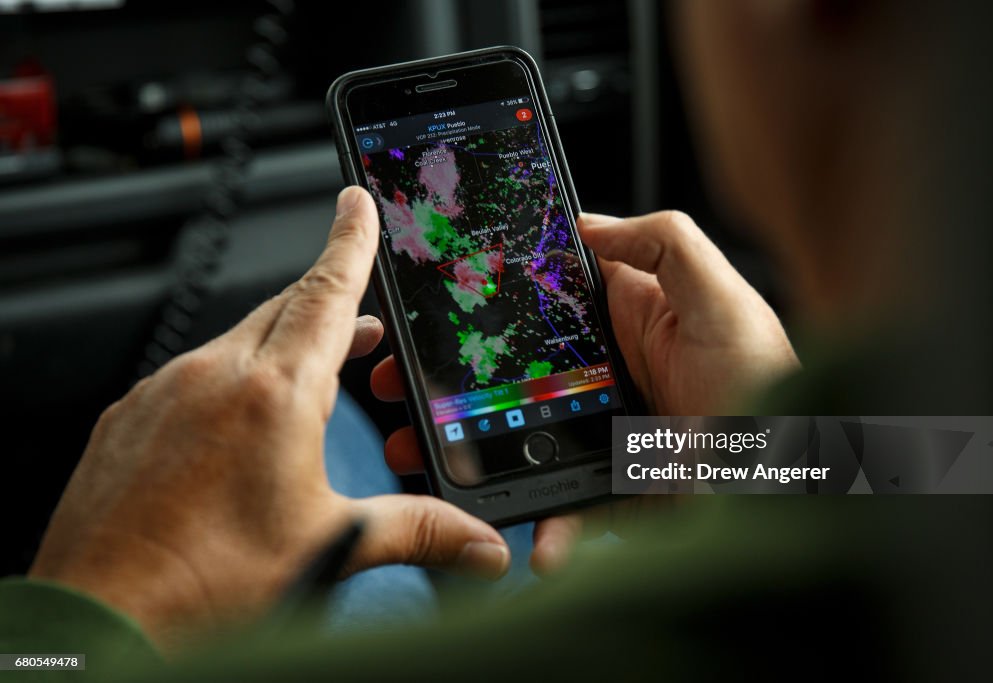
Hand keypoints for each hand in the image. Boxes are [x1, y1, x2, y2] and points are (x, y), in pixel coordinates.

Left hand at [29, 187, 509, 650]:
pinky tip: (239, 421)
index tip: (357, 202)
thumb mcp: (329, 548)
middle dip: (327, 300)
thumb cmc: (203, 583)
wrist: (100, 618)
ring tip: (313, 372)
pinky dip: (230, 378)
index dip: (350, 242)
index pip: (326, 293)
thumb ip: (415, 531)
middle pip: (282, 307)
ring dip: (280, 344)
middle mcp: (213, 376)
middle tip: (363, 317)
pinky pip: (193, 374)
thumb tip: (480, 544)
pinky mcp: (130, 419)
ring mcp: (164, 393)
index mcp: (274, 394)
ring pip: (237, 339)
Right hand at [372, 210, 797, 572]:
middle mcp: (615, 373)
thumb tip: (589, 221)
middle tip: (409, 390)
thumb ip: (666, 243)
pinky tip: (541, 544)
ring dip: (483, 456)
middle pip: (521, 373)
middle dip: (464, 384)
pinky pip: (573, 505)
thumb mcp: (728, 298)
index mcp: (634, 319)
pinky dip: (552, 527)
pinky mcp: (623, 488)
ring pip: (529, 442)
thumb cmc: (775, 386)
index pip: (549, 299)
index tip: (441, 308)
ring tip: (440, 464)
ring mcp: (612, 433)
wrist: (805, 487)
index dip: (494, 300)